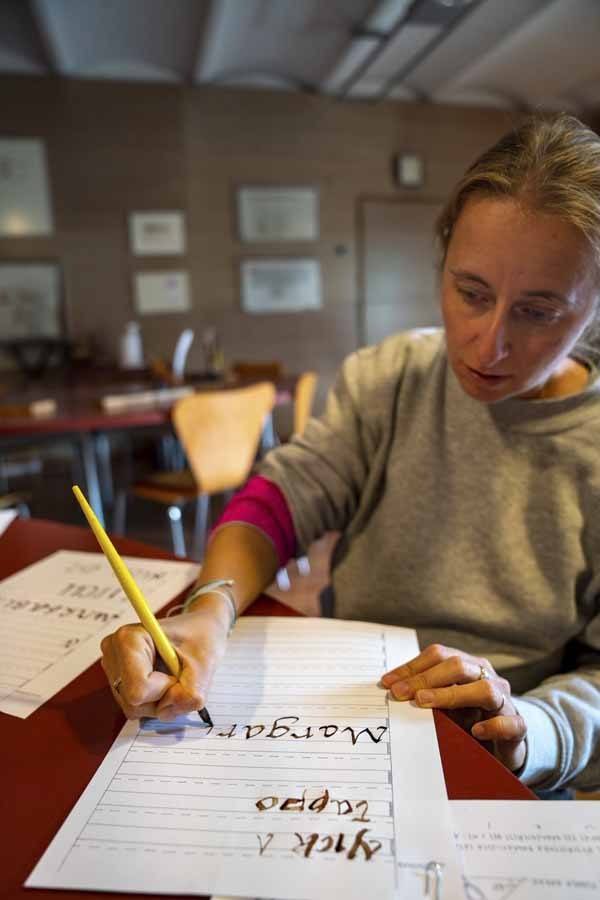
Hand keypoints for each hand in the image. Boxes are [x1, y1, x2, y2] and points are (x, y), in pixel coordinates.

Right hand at [100, 599, 229, 720]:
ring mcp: (113, 668)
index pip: (138, 689)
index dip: (165, 689)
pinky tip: (164, 680)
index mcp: (129, 638)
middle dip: (163, 698)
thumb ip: (190, 693)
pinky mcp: (118, 681)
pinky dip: (156, 700)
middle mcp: (114, 653)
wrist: (199, 628)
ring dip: (161, 701)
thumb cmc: (200, 637)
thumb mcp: (205, 663)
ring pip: (134, 708)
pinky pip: (136, 707)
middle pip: (134, 702)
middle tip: (179, 675)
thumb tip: (167, 711)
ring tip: (172, 676)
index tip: (178, 671)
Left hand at [381, 643, 526, 771]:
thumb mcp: (444, 704)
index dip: (412, 667)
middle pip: (458, 666)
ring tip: (425, 704)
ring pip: (485, 690)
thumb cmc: (469, 717)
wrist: (505, 743)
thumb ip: (425, 695)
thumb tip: (390, 690)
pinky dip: (493, 725)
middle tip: (400, 693)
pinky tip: (476, 730)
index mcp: (468, 665)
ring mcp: (505, 701)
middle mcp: (487, 677)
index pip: (438, 655)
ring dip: (452, 695)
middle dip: (425, 679)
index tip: (387, 683)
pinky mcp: (518, 727)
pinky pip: (510, 722)